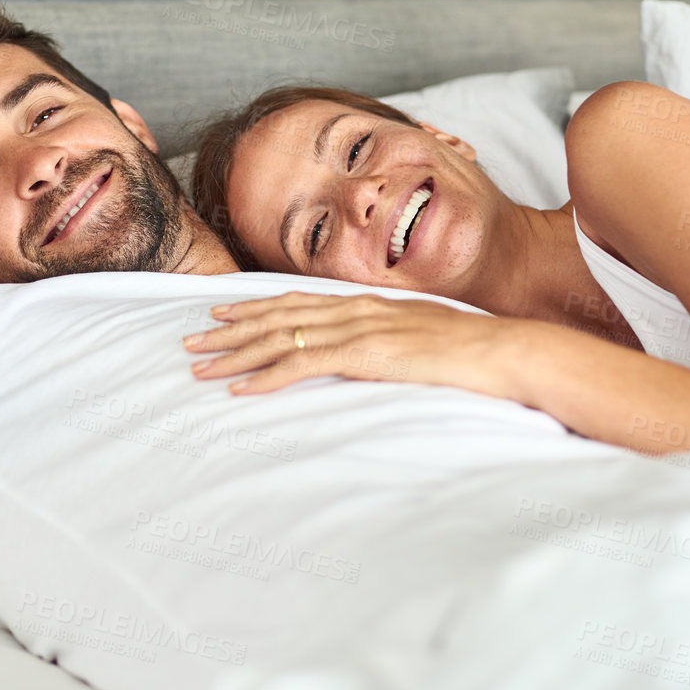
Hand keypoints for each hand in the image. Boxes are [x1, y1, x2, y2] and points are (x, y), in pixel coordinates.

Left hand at [182, 291, 533, 399]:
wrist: (500, 351)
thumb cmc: (470, 350)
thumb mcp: (420, 338)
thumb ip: (388, 340)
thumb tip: (368, 352)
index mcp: (366, 303)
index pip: (297, 301)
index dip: (253, 308)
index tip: (219, 315)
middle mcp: (354, 308)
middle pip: (276, 315)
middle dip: (229, 330)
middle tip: (189, 342)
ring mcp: (358, 329)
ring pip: (280, 338)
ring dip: (235, 355)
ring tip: (200, 368)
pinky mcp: (363, 354)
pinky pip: (303, 363)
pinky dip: (266, 376)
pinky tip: (241, 388)